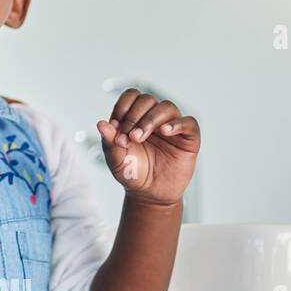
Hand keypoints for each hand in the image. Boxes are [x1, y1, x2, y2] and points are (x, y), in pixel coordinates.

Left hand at [95, 88, 200, 205]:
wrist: (149, 194)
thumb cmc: (132, 173)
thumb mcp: (116, 159)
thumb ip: (109, 141)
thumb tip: (101, 124)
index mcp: (135, 118)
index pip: (131, 96)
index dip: (123, 106)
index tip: (116, 125)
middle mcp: (154, 119)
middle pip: (148, 99)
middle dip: (134, 115)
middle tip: (128, 136)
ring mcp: (172, 128)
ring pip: (167, 107)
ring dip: (151, 119)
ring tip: (139, 137)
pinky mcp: (188, 139)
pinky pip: (189, 123)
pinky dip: (177, 124)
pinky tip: (165, 132)